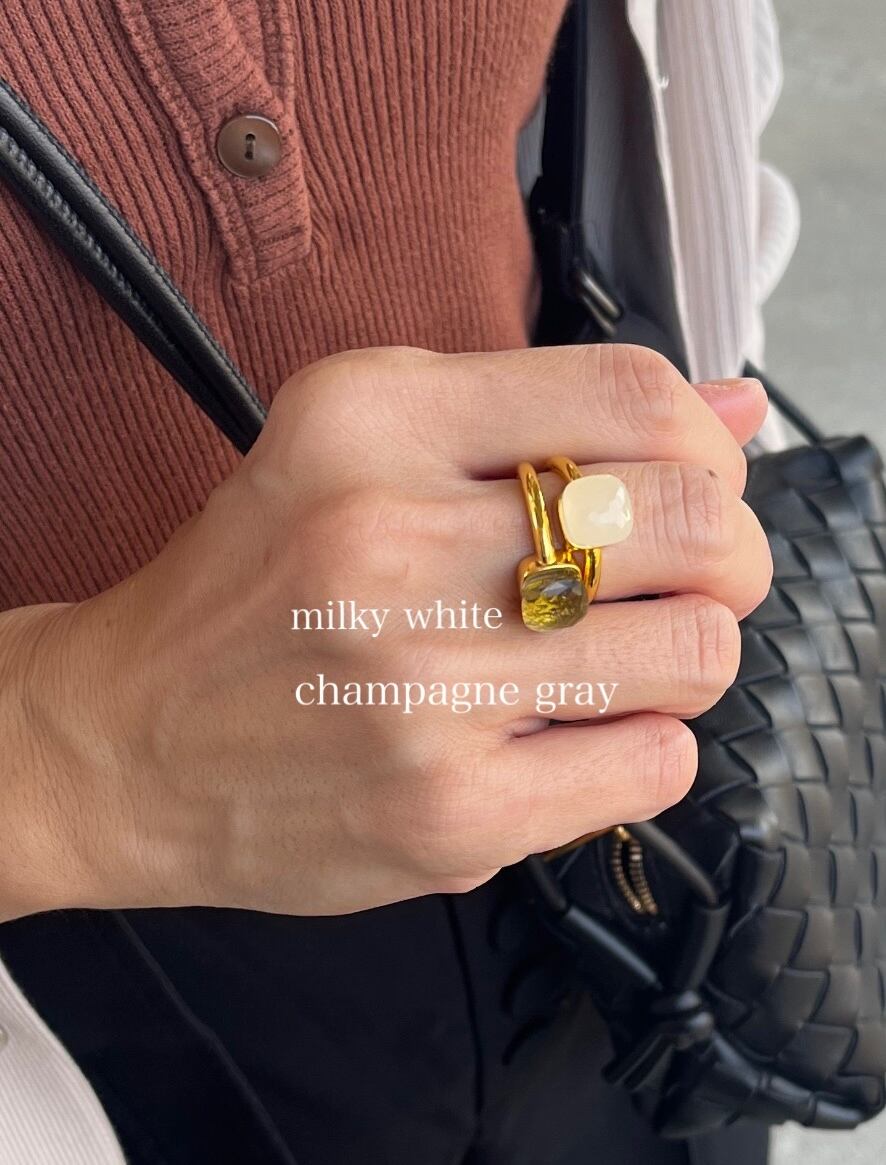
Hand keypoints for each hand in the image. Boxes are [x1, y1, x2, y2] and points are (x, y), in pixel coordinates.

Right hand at [0, 345, 771, 917]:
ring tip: (616, 656)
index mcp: (371, 423)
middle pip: (691, 524)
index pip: (632, 395)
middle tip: (685, 573)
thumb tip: (735, 410)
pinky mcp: (450, 813)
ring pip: (696, 652)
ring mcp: (424, 692)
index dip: (703, 441)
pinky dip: (645, 742)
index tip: (690, 479)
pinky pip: (656, 766)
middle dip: (727, 550)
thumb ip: (546, 409)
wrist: (130, 743)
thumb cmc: (255, 586)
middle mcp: (392, 545)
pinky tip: (575, 731)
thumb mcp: (361, 438)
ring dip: (686, 650)